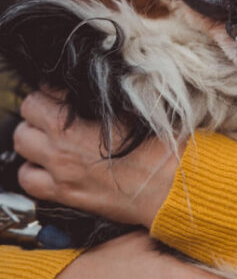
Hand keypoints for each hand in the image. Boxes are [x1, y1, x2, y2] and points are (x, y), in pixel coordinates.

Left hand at [13, 90, 176, 227]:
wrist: (172, 186)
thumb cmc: (163, 146)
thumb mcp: (141, 108)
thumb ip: (109, 97)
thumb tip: (98, 85)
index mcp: (76, 122)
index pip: (43, 93)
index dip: (56, 90)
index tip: (69, 93)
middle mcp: (61, 145)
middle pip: (27, 114)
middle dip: (40, 109)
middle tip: (59, 112)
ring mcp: (60, 171)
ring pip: (22, 144)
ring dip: (34, 137)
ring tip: (52, 137)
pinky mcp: (65, 194)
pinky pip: (28, 180)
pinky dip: (34, 170)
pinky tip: (50, 165)